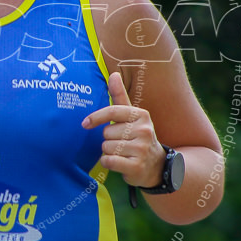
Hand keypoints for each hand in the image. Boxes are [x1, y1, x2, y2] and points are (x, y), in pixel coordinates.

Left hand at [81, 71, 163, 188]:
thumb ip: (120, 96)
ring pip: (107, 148)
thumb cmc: (137, 136)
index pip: (112, 111)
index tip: (84, 124)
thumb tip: (113, 74)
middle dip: (108, 139)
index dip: (96, 117)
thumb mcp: (131, 116)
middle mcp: (144, 130)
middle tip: (121, 143)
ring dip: (109, 152)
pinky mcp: (137, 166)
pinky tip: (120, 163)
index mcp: (141, 115)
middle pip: (107, 133)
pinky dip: (108, 163)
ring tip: (122, 153)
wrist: (155, 164)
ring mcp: (142, 149)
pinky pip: (109, 161)